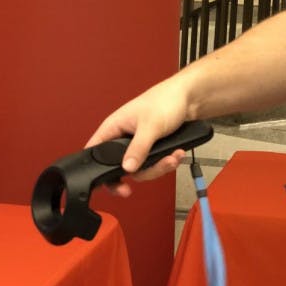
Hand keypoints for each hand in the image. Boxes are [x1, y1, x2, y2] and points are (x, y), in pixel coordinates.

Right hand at [84, 81, 189, 196]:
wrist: (190, 98)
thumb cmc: (165, 99)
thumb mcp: (150, 125)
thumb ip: (138, 148)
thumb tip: (127, 168)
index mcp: (114, 127)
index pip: (95, 152)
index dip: (97, 170)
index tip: (111, 183)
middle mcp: (124, 137)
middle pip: (120, 167)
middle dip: (137, 173)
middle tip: (132, 188)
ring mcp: (139, 144)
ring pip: (141, 168)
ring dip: (158, 167)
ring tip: (171, 158)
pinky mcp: (153, 148)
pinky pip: (155, 164)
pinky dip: (167, 162)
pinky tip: (176, 154)